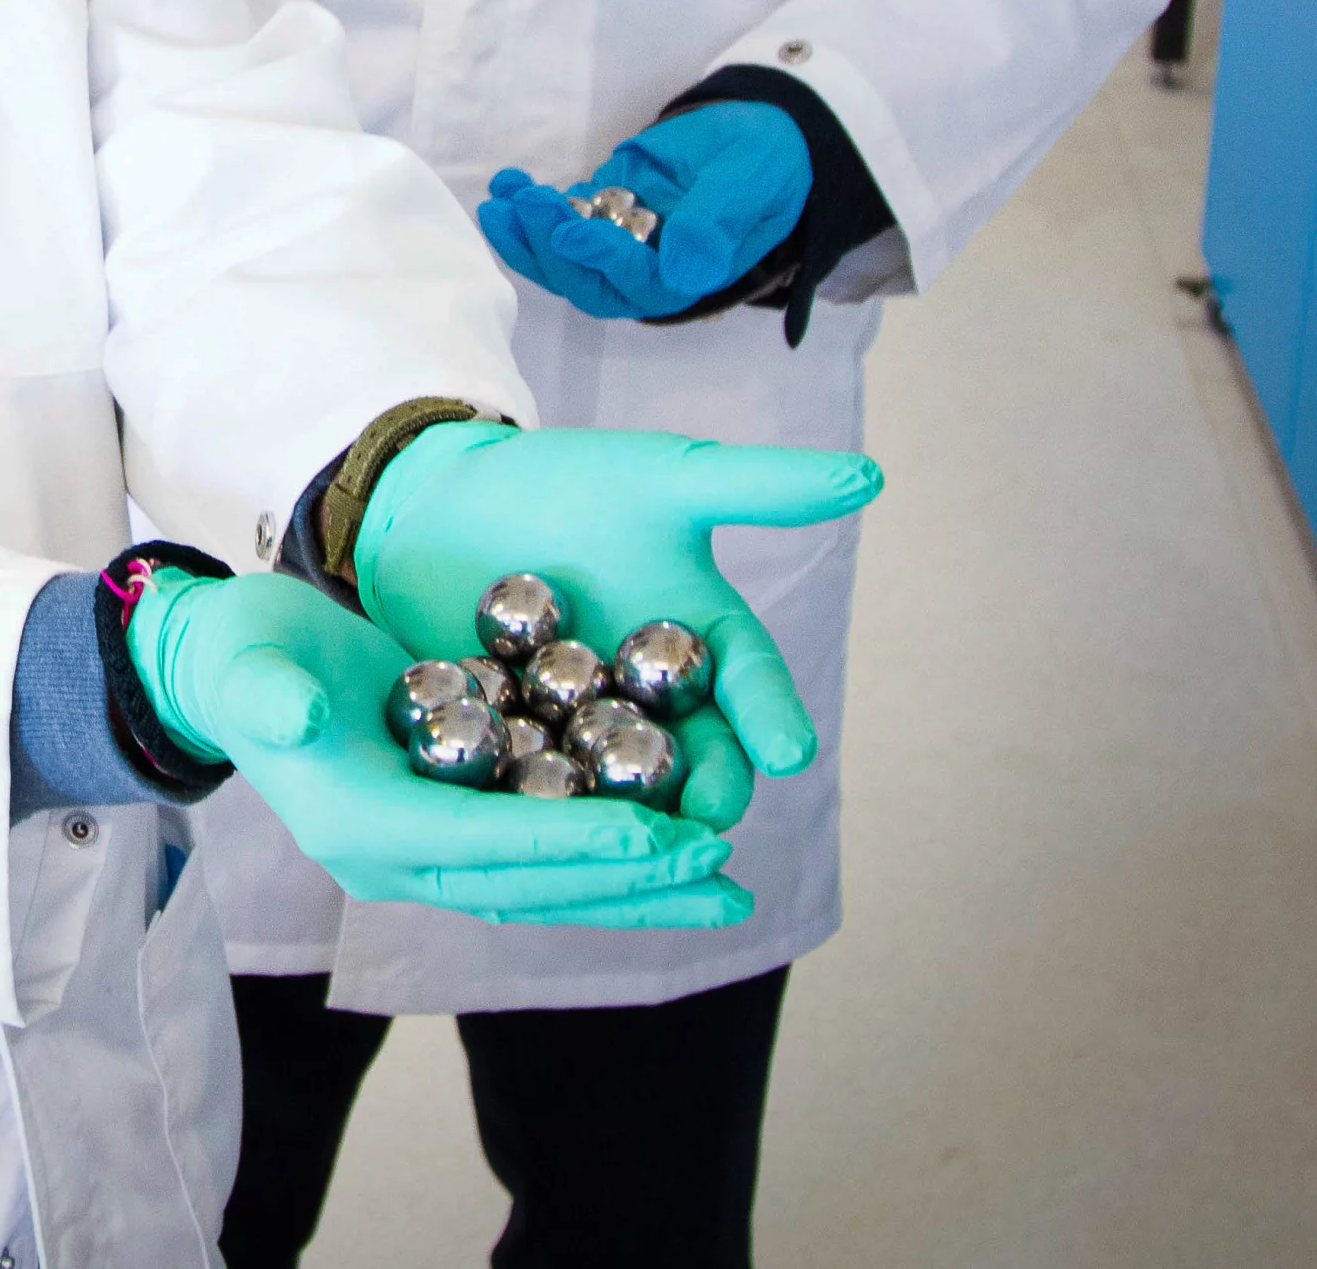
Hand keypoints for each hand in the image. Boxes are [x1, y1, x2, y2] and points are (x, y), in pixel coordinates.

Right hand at [126, 566, 748, 928]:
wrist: (228, 666)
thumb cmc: (240, 656)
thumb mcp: (251, 665)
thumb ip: (274, 696)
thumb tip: (299, 716)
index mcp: (362, 827)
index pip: (488, 846)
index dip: (578, 845)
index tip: (664, 841)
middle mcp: (401, 855)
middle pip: (534, 884)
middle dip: (631, 882)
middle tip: (724, 877)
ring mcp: (425, 840)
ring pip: (546, 876)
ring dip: (633, 883)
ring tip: (722, 883)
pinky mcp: (445, 811)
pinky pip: (537, 842)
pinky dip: (602, 845)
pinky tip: (668, 836)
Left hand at [352, 422, 882, 830]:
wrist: (447, 494)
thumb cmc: (568, 481)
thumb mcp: (664, 480)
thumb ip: (757, 487)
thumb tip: (869, 476)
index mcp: (701, 644)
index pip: (750, 685)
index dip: (773, 717)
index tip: (793, 751)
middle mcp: (651, 702)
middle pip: (695, 756)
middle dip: (710, 790)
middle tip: (713, 817)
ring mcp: (582, 733)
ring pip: (618, 784)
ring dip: (629, 814)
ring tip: (632, 840)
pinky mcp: (512, 749)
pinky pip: (528, 781)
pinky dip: (534, 801)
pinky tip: (533, 823)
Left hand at [478, 103, 811, 321]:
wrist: (758, 132)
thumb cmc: (764, 162)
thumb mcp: (750, 183)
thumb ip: (716, 224)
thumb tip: (683, 271)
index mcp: (689, 276)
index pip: (637, 282)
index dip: (602, 261)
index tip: (571, 228)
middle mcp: (649, 271)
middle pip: (587, 280)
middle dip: (549, 248)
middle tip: (524, 205)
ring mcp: (620, 243)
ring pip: (563, 257)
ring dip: (527, 232)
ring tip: (502, 199)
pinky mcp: (601, 213)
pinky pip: (558, 219)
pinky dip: (528, 205)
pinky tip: (508, 182)